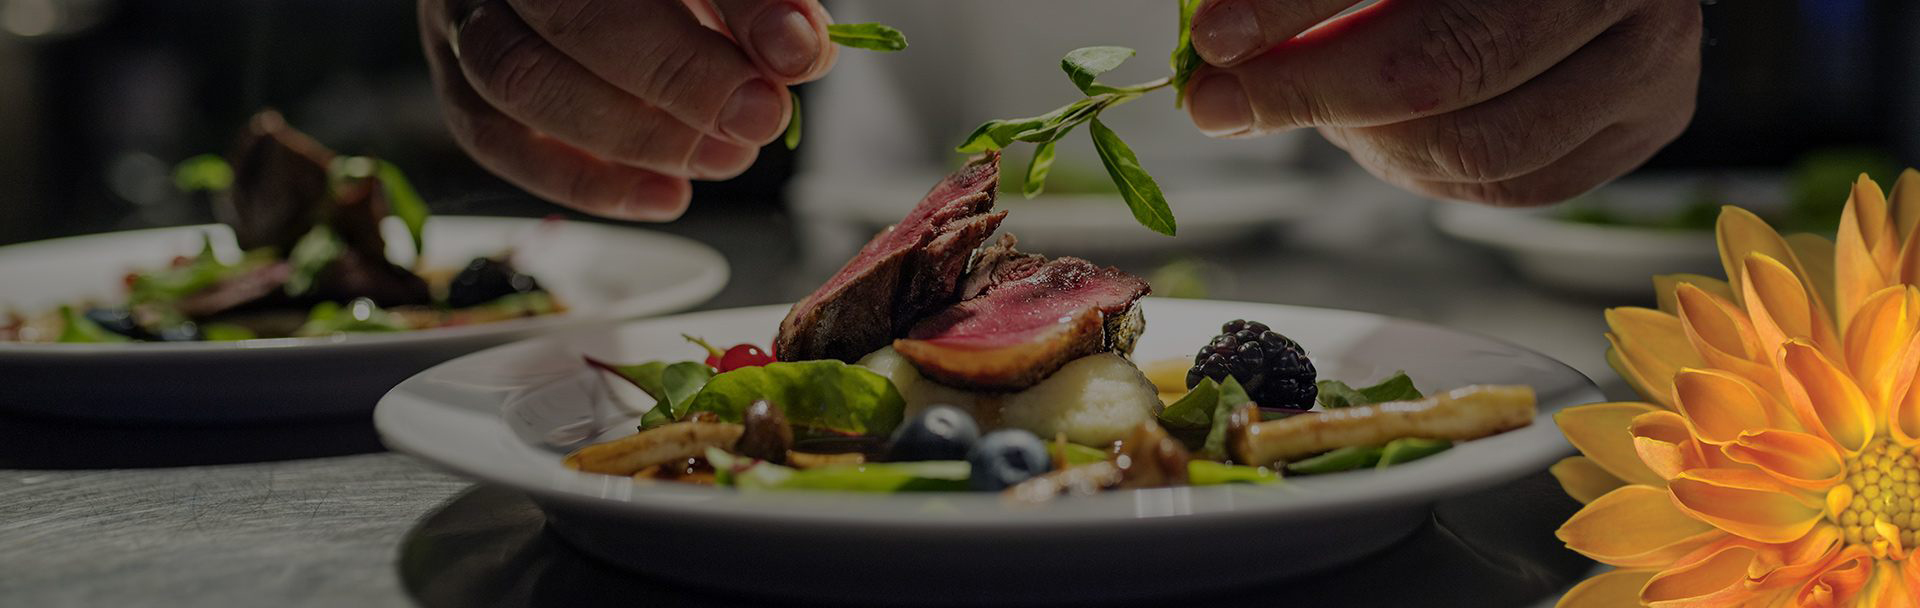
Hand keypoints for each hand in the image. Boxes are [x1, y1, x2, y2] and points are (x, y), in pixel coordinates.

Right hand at [418, 0, 837, 218]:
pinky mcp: (455, 77)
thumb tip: (799, 50)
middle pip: (571, 13)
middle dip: (678, 77)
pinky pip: (495, 139)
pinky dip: (587, 182)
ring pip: (519, 80)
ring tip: (725, 158)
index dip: (736, 4)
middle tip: (759, 117)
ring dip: (633, 135)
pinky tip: (668, 196)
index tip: (798, 50)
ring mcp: (462, 13)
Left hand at [1184, 0, 1700, 205]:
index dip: (1294, 8)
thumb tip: (1220, 43)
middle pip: (1444, 67)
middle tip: (1221, 104)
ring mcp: (1649, 56)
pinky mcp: (1648, 119)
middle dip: (1310, 95)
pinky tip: (1385, 135)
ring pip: (1478, 149)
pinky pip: (1515, 185)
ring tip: (1315, 109)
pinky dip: (1428, 174)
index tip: (1214, 40)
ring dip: (1368, 143)